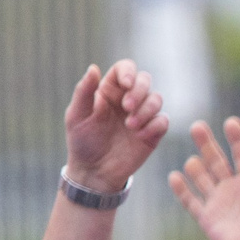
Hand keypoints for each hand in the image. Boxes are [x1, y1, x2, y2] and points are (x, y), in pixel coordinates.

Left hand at [62, 60, 167, 193]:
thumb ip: (83, 91)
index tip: (126, 84)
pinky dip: (154, 126)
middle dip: (140, 91)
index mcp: (109, 91)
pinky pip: (163, 121)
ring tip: (130, 126)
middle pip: (145, 80)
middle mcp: (127, 100)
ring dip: (146, 110)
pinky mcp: (152, 133)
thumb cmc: (81, 142)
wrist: (94, 172)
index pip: (124, 69)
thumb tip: (94, 68)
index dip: (129, 72)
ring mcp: (142, 116)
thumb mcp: (76, 116)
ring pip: (157, 99)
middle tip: (127, 108)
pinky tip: (140, 136)